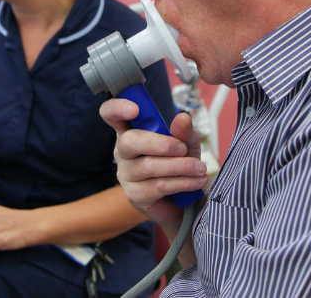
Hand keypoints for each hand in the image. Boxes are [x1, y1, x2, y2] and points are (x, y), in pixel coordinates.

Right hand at [99, 98, 207, 228]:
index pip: (111, 114)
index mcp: (130, 131)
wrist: (184, 202)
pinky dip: (182, 182)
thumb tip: (182, 118)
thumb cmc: (179, 165)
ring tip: (200, 168)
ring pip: (148, 166)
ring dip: (179, 166)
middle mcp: (122, 152)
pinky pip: (158, 186)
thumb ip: (184, 131)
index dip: (117, 108)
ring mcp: (126, 174)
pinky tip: (196, 181)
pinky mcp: (134, 195)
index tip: (135, 109)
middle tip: (183, 148)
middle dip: (160, 143)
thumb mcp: (187, 144)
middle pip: (129, 141)